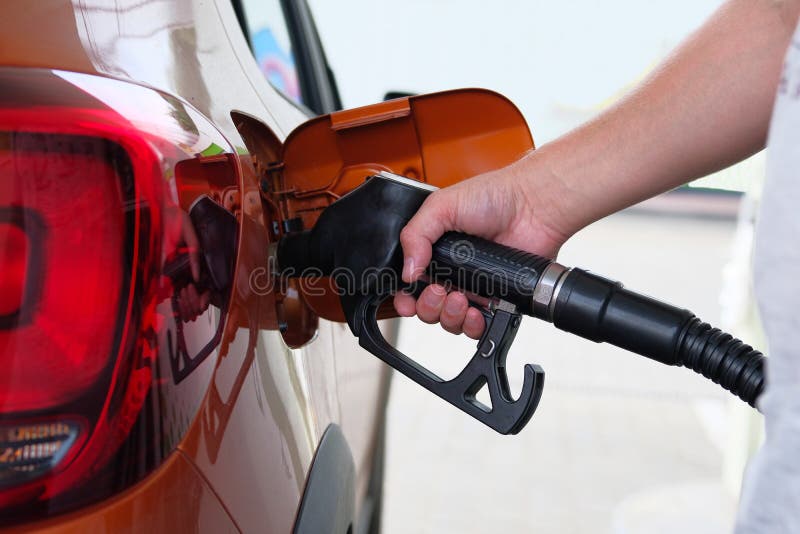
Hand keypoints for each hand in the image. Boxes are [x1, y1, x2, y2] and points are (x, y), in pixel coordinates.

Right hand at [394, 154, 571, 337]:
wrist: (532, 206)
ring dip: (449, 316)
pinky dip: (472, 327)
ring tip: (459, 298)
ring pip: (450, 320)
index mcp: (435, 252)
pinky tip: (475, 312)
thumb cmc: (493, 197)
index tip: (406, 298)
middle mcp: (452, 273)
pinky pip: (479, 327)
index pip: (410, 284)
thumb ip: (415, 235)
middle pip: (427, 308)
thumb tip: (407, 271)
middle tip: (439, 291)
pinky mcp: (496, 299)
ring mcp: (474, 288)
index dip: (405, 297)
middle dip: (427, 306)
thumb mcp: (441, 206)